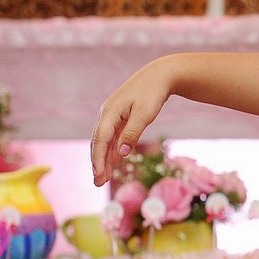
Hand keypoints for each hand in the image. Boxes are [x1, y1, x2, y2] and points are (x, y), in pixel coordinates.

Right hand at [90, 60, 173, 186]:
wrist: (160, 74)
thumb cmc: (153, 93)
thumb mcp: (145, 114)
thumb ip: (131, 133)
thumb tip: (121, 154)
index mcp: (109, 112)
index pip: (100, 140)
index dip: (98, 159)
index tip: (98, 176)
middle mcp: (107, 113)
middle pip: (98, 142)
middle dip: (97, 163)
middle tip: (98, 183)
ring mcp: (112, 114)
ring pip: (104, 140)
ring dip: (104, 158)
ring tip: (104, 177)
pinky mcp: (120, 115)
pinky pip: (113, 135)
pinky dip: (112, 149)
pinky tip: (114, 161)